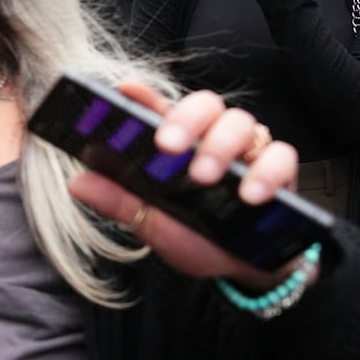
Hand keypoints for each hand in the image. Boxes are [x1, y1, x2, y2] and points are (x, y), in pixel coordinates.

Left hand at [67, 84, 300, 288]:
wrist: (246, 270)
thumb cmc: (198, 239)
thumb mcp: (154, 225)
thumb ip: (120, 203)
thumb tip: (78, 183)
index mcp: (179, 143)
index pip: (160, 109)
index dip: (142, 94)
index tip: (124, 90)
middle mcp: (213, 137)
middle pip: (205, 104)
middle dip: (185, 119)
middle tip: (168, 147)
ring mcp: (249, 150)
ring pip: (241, 122)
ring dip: (220, 146)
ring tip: (204, 176)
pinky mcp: (281, 169)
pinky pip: (281, 155)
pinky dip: (266, 172)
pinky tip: (251, 195)